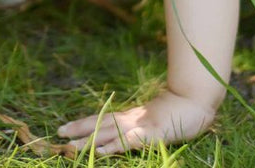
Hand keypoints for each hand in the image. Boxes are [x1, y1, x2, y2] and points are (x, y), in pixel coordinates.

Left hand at [58, 90, 215, 154]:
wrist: (196, 101)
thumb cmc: (178, 111)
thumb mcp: (154, 119)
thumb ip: (140, 125)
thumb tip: (126, 129)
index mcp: (131, 116)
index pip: (102, 119)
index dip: (83, 123)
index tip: (64, 128)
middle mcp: (132, 119)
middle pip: (100, 123)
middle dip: (79, 129)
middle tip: (58, 133)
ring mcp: (141, 126)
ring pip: (109, 133)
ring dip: (89, 140)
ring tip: (71, 147)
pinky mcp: (151, 134)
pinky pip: (129, 142)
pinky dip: (114, 147)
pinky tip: (101, 152)